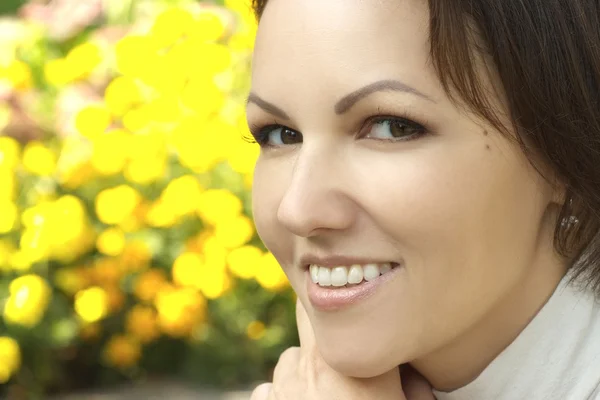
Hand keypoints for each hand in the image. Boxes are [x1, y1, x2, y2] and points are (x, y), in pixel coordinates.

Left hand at [250, 299, 435, 399]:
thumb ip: (412, 389)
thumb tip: (413, 382)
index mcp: (349, 362)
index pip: (336, 303)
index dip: (339, 307)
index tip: (348, 317)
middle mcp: (311, 365)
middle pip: (309, 326)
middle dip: (324, 341)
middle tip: (342, 369)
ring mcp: (282, 387)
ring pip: (290, 360)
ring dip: (303, 372)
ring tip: (322, 399)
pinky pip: (269, 390)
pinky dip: (281, 397)